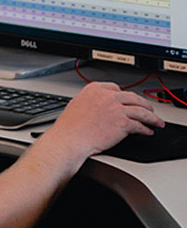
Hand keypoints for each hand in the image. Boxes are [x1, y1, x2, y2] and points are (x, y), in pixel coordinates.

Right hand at [46, 80, 163, 160]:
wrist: (71, 138)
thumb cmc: (70, 126)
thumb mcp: (77, 104)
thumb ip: (92, 102)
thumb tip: (100, 107)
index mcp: (95, 89)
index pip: (116, 88)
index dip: (125, 96)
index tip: (129, 100)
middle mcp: (108, 96)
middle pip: (133, 97)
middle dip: (144, 104)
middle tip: (149, 109)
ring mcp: (117, 108)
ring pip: (141, 111)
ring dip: (151, 117)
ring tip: (156, 121)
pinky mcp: (123, 123)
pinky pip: (139, 125)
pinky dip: (146, 129)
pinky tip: (147, 131)